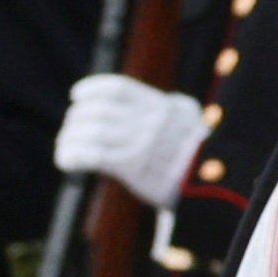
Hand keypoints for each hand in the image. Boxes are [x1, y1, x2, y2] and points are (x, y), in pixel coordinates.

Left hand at [54, 73, 207, 206]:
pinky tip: (64, 160)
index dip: (92, 89)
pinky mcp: (133, 166)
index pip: (118, 88)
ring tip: (64, 144)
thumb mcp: (189, 122)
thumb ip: (165, 110)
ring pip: (92, 132)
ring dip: (70, 138)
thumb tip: (139, 102)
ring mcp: (142, 142)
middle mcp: (152, 120)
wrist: (212, 187)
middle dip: (78, 117)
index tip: (76, 95)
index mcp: (164, 106)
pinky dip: (72, 155)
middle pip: (100, 111)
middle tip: (71, 126)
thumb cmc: (198, 159)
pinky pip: (92, 155)